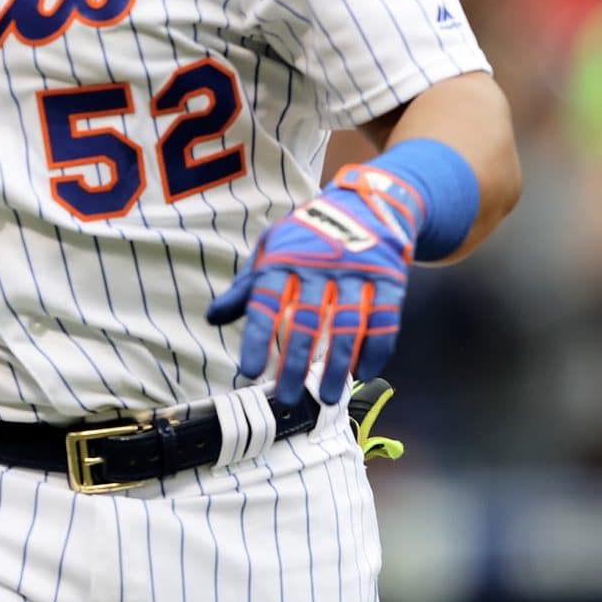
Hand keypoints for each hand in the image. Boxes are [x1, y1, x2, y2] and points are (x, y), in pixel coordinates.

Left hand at [206, 165, 420, 405]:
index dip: (255, 337)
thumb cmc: (307, 235)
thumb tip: (212, 318)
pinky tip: (363, 373)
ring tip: (326, 396)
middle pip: (304, 319)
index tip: (248, 371)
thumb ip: (247, 287)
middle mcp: (318, 265)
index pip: (264, 301)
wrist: (366, 204)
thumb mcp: (272, 249)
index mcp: (283, 259)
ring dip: (336, 365)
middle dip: (293, 362)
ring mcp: (356, 272)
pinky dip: (375, 350)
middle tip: (285, 397)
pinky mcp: (388, 279)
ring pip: (346, 325)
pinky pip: (384, 321)